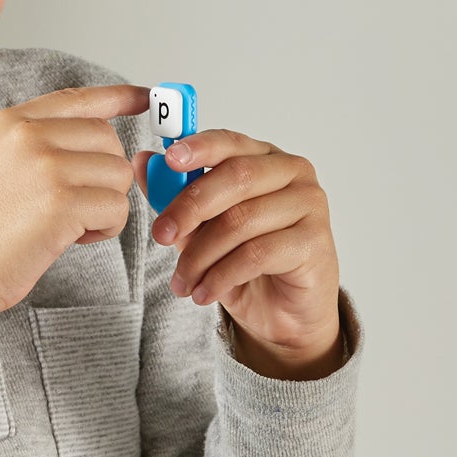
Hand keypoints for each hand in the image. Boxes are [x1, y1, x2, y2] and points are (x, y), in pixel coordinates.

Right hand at [0, 83, 147, 311]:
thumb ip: (38, 143)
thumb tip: (99, 135)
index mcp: (10, 121)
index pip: (78, 98)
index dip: (118, 96)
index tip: (144, 97)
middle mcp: (27, 134)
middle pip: (108, 138)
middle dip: (105, 175)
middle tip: (75, 206)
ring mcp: (45, 165)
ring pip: (119, 173)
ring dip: (105, 204)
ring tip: (67, 224)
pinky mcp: (62, 202)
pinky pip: (117, 207)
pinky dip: (104, 229)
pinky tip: (71, 239)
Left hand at [141, 129, 341, 378]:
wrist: (283, 314)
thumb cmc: (247, 264)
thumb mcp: (203, 229)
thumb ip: (176, 194)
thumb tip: (142, 161)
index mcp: (265, 158)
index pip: (231, 143)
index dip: (199, 148)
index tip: (168, 159)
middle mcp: (293, 173)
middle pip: (236, 177)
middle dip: (190, 207)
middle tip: (161, 235)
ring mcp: (309, 205)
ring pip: (241, 220)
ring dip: (201, 256)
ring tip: (182, 282)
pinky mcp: (314, 241)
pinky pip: (256, 254)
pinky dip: (221, 276)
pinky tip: (204, 293)